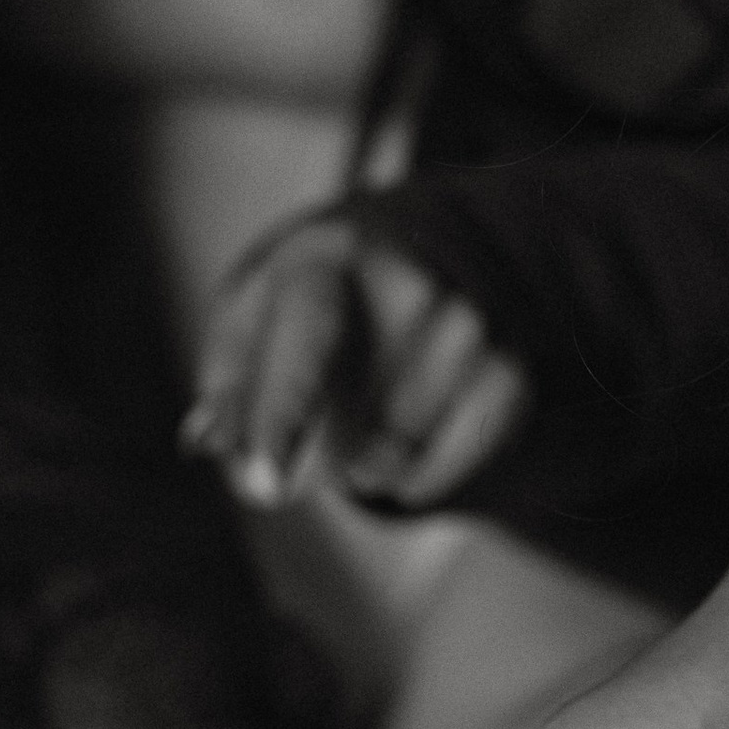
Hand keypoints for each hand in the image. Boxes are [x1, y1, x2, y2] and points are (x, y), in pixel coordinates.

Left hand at [186, 215, 530, 508]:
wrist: (416, 241)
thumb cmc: (308, 298)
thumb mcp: (251, 319)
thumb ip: (229, 389)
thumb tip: (219, 451)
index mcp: (327, 257)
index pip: (310, 336)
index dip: (284, 413)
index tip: (264, 486)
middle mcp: (410, 278)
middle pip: (368, 410)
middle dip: (331, 454)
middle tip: (292, 458)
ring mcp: (468, 319)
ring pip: (408, 441)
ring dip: (374, 461)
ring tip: (359, 431)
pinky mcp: (509, 364)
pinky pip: (460, 452)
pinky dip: (424, 471)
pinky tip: (402, 451)